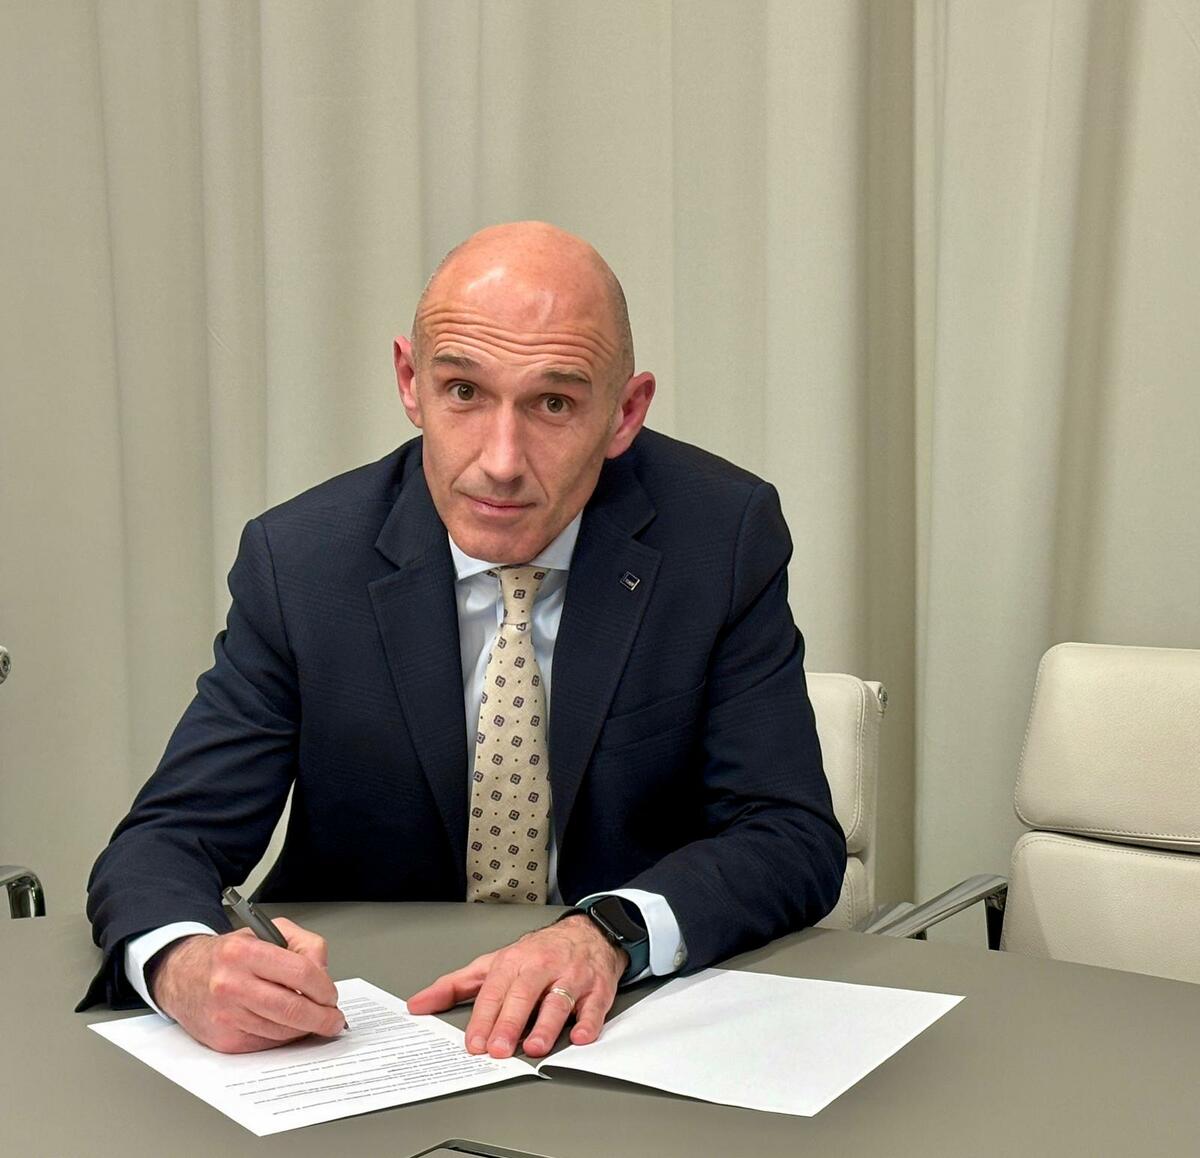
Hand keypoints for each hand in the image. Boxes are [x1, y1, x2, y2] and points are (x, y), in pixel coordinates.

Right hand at [148, 918, 344, 1052]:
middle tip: (334, 1020)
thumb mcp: (268, 931)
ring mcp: (226, 1016)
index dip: (324, 988)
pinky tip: (288, 1026)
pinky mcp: (223, 1040)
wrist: (182, 975)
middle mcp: (232, 984)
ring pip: (282, 1030)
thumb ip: (305, 944)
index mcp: (245, 952)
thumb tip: (324, 975)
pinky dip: (283, 1037)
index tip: (332, 996)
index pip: (300, 973)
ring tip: (314, 1020)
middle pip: (292, 1008)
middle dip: (322, 1018)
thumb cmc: (229, 955)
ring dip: (305, 1029)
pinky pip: (266, 1043)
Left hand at [407, 914, 627, 1058]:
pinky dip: (589, 1022)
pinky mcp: (597, 988)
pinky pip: (594, 1006)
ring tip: (533, 1047)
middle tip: (498, 1049)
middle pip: (524, 994)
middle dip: (510, 1022)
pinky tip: (579, 1036)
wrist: (587, 933)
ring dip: (546, 1025)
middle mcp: (542, 967)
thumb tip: (418, 1005)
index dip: (484, 1018)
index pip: (494, 991)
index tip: (475, 1043)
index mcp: (514, 962)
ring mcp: (571, 977)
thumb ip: (455, 986)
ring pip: (558, 1000)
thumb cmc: (536, 954)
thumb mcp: (493, 964)